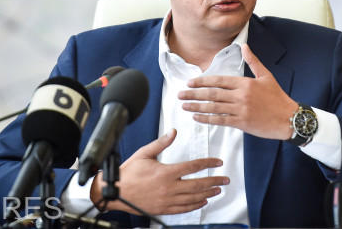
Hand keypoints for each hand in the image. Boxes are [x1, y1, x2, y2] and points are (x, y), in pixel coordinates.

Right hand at [90, 129, 229, 214]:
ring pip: (193, 198)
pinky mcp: (163, 209)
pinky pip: (184, 209)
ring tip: (217, 190)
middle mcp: (169, 187)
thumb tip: (173, 132)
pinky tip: (202, 201)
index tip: (218, 162)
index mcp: (166, 172)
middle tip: (225, 179)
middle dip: (214, 181)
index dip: (208, 163)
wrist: (116, 191)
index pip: (193, 166)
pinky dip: (195, 205)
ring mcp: (167, 200)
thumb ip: (161, 142)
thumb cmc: (128, 173)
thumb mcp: (144, 153)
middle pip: (198, 184)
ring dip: (208, 194)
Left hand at [178, 43, 298, 138]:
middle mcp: (240, 96)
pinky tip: (197, 118)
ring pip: (213, 107)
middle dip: (193, 94)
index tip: (190, 82)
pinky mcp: (242, 123)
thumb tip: (244, 46)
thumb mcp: (266, 76)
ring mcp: (240, 110)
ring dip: (196, 107)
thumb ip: (253, 61)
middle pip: (212, 94)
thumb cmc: (278, 97)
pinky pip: (220, 120)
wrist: (289, 118)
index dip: (202, 81)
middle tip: (180, 95)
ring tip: (184, 106)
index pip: (218, 80)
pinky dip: (207, 119)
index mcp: (245, 83)